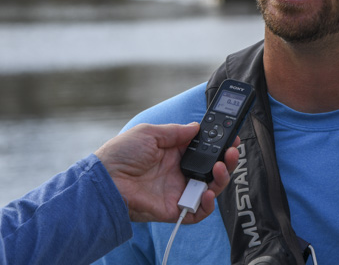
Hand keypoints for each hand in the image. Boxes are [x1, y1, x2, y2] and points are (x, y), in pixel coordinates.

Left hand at [95, 122, 238, 223]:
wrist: (106, 179)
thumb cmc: (121, 154)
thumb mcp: (149, 133)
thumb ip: (175, 132)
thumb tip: (196, 127)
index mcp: (174, 153)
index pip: (204, 149)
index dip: (219, 143)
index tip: (231, 135)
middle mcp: (180, 172)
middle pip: (212, 168)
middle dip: (227, 159)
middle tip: (233, 150)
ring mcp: (179, 191)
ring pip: (211, 188)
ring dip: (222, 178)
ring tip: (221, 167)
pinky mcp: (175, 209)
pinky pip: (198, 212)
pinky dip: (208, 205)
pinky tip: (208, 192)